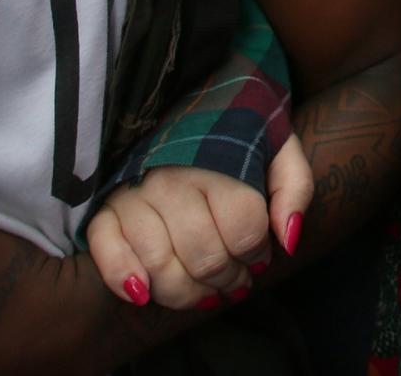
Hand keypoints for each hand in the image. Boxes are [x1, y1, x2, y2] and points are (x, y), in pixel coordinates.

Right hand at [84, 137, 310, 309]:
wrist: (187, 105)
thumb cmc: (237, 138)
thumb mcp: (279, 149)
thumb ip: (295, 188)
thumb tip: (290, 240)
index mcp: (218, 161)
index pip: (244, 229)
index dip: (257, 253)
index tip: (258, 254)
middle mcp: (172, 178)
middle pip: (205, 255)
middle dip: (228, 279)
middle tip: (235, 279)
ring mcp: (134, 194)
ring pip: (160, 266)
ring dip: (187, 293)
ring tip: (204, 291)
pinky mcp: (105, 209)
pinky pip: (106, 252)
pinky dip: (123, 278)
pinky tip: (144, 294)